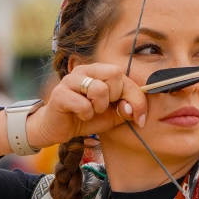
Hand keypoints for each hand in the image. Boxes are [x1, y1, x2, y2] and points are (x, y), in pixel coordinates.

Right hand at [24, 64, 148, 148]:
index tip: (139, 118)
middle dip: (115, 98)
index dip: (137, 99)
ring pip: (99, 89)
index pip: (125, 77)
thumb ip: (127, 109)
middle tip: (103, 108)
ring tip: (91, 111)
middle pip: (114, 74)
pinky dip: (86, 115)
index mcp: (100, 71)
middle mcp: (85, 70)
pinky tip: (79, 115)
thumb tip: (133, 109)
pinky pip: (83, 105)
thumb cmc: (88, 117)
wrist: (59, 128)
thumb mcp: (113, 115)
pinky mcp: (59, 94)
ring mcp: (70, 80)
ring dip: (99, 107)